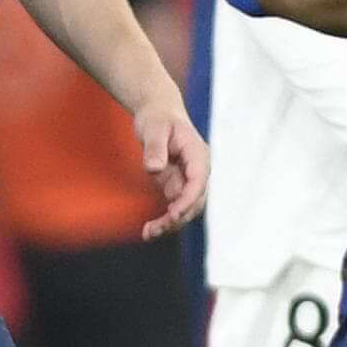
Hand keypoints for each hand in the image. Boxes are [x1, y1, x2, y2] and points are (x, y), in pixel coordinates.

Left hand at [134, 97, 207, 240]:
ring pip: (186, 209)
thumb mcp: (154, 128)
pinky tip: (149, 230)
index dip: (188, 200)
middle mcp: (197, 170)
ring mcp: (188, 180)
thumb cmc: (158, 117)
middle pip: (195, 201)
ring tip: (148, 233)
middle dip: (177, 218)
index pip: (198, 182)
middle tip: (154, 230)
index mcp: (198, 155)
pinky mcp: (177, 185)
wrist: (158, 113)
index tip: (173, 213)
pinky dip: (164, 220)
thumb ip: (155, 147)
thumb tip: (154, 168)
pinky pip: (174, 207)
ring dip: (170, 223)